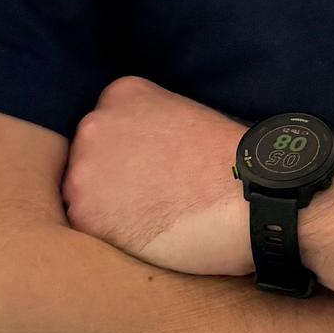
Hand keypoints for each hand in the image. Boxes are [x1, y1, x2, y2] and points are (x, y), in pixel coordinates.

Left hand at [60, 74, 254, 276]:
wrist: (250, 199)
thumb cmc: (234, 162)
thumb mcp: (189, 116)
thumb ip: (151, 128)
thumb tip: (141, 154)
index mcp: (123, 94)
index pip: (107, 128)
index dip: (128, 156)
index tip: (151, 171)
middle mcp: (95, 124)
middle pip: (88, 158)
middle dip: (112, 180)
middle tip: (150, 200)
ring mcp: (85, 169)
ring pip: (82, 194)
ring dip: (107, 210)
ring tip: (150, 221)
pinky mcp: (85, 214)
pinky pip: (87, 230)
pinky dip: (111, 238)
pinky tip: (145, 238)